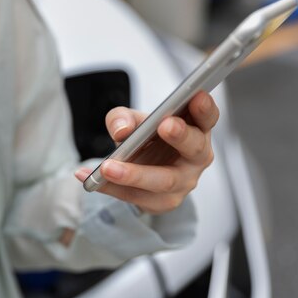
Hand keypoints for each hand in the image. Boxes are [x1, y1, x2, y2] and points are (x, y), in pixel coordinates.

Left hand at [75, 91, 218, 213]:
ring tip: (108, 166)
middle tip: (164, 125)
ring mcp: (183, 182)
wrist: (141, 169)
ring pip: (163, 180)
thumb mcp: (132, 122)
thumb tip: (121, 130)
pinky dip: (109, 187)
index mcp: (196, 129)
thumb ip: (123, 118)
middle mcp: (197, 157)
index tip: (197, 95)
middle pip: (195, 148)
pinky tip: (89, 178)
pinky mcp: (163, 202)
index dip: (206, 108)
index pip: (208, 118)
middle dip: (180, 136)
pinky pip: (135, 196)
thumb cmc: (147, 139)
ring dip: (135, 173)